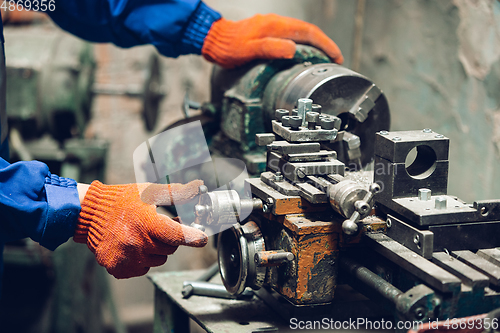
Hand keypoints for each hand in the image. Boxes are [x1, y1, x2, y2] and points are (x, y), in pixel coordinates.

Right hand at [74, 180, 206, 278]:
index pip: (177, 236)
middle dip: (169, 238)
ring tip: (144, 234)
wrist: (89, 215)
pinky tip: (132, 245)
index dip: (192, 237)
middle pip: (170, 249)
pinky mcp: (119, 269)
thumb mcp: (149, 192)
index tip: (202, 239)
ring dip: (156, 249)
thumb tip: (199, 186)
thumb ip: (177, 192)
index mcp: (146, 224)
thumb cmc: (121, 200)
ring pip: (158, 260)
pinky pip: (142, 269)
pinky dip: (142, 259)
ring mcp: (127, 259)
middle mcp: (137, 244)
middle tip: (161, 227)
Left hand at [202, 13, 342, 68]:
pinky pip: (291, 35)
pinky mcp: (267, 31)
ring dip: (315, 44)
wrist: (213, 39)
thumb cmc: (229, 47)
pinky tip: (303, 53)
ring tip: (323, 57)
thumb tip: (293, 50)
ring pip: (301, 32)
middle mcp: (276, 23)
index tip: (336, 56)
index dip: (325, 45)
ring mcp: (272, 26)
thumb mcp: (249, 50)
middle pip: (308, 31)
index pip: (309, 33)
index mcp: (275, 26)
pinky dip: (303, 44)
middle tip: (335, 59)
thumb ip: (271, 48)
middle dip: (325, 44)